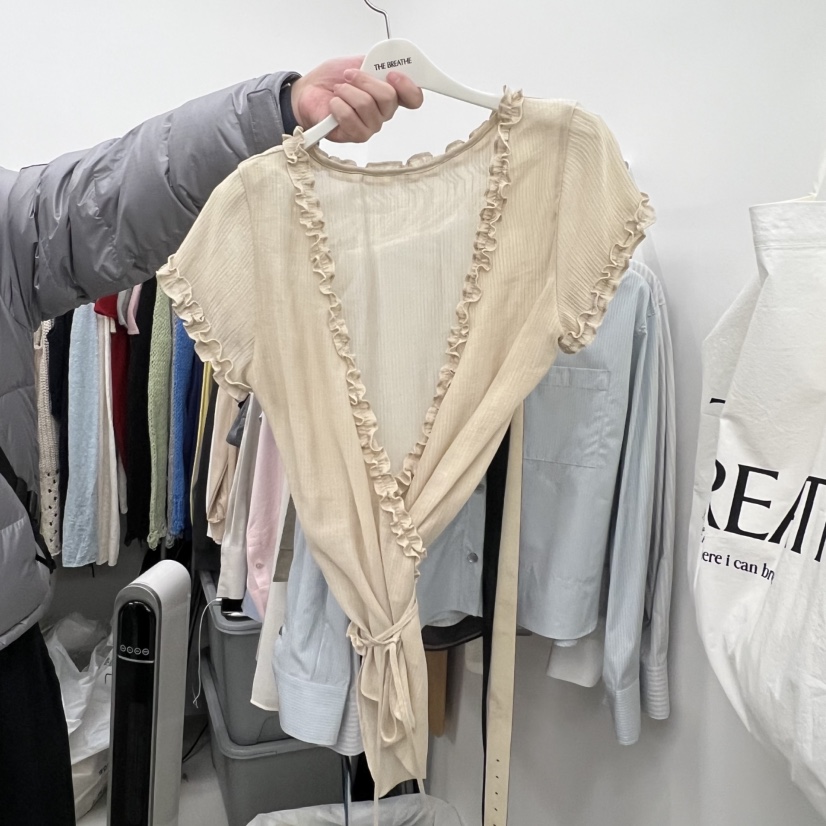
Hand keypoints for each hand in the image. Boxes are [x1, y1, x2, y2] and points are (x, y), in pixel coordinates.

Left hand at [290, 56, 423, 142]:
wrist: (309, 92)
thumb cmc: (332, 79)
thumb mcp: (357, 62)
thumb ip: (376, 63)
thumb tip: (389, 62)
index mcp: (389, 94)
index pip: (413, 98)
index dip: (408, 87)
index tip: (392, 74)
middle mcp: (384, 112)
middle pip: (389, 97)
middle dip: (365, 80)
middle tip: (349, 76)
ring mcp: (371, 125)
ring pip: (367, 105)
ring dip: (347, 92)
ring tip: (338, 90)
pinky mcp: (356, 135)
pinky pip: (351, 118)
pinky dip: (338, 106)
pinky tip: (334, 105)